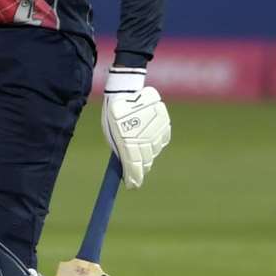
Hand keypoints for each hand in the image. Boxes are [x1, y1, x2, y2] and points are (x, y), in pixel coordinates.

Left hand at [100, 68, 170, 188]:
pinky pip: (161, 141)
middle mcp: (143, 137)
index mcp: (127, 140)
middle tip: (136, 175)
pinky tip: (148, 138)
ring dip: (148, 155)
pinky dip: (155, 143)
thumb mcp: (110, 132)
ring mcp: (155, 131)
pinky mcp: (164, 124)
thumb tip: (125, 167)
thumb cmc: (113, 113)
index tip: (132, 186)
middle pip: (145, 162)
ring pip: (154, 152)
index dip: (133, 178)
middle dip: (140, 170)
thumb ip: (119, 149)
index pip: (133, 165)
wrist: (126, 90)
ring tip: (140, 149)